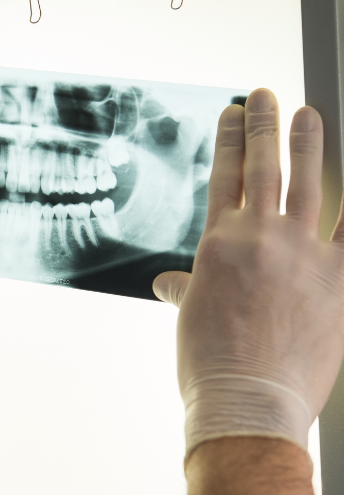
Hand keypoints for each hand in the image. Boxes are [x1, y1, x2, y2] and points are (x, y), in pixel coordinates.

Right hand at [153, 88, 343, 457]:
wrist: (247, 400)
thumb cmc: (211, 364)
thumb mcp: (190, 318)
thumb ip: (185, 290)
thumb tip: (168, 284)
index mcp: (218, 244)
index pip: (224, 176)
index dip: (229, 140)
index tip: (233, 114)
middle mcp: (260, 237)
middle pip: (264, 167)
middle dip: (265, 124)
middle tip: (267, 95)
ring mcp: (303, 254)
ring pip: (309, 184)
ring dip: (309, 145)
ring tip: (308, 115)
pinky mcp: (339, 279)